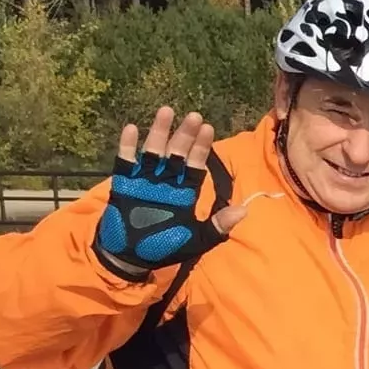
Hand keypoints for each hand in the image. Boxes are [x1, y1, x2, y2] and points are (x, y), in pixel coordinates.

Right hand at [94, 107, 239, 278]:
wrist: (130, 257)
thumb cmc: (165, 247)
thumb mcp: (196, 239)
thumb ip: (218, 225)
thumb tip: (244, 210)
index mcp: (184, 191)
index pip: (195, 164)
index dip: (201, 147)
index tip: (209, 128)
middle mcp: (166, 181)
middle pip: (177, 152)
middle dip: (185, 134)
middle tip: (194, 115)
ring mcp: (144, 180)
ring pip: (153, 150)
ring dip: (159, 131)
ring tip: (167, 111)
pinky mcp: (123, 184)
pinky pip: (125, 162)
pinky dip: (128, 146)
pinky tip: (133, 128)